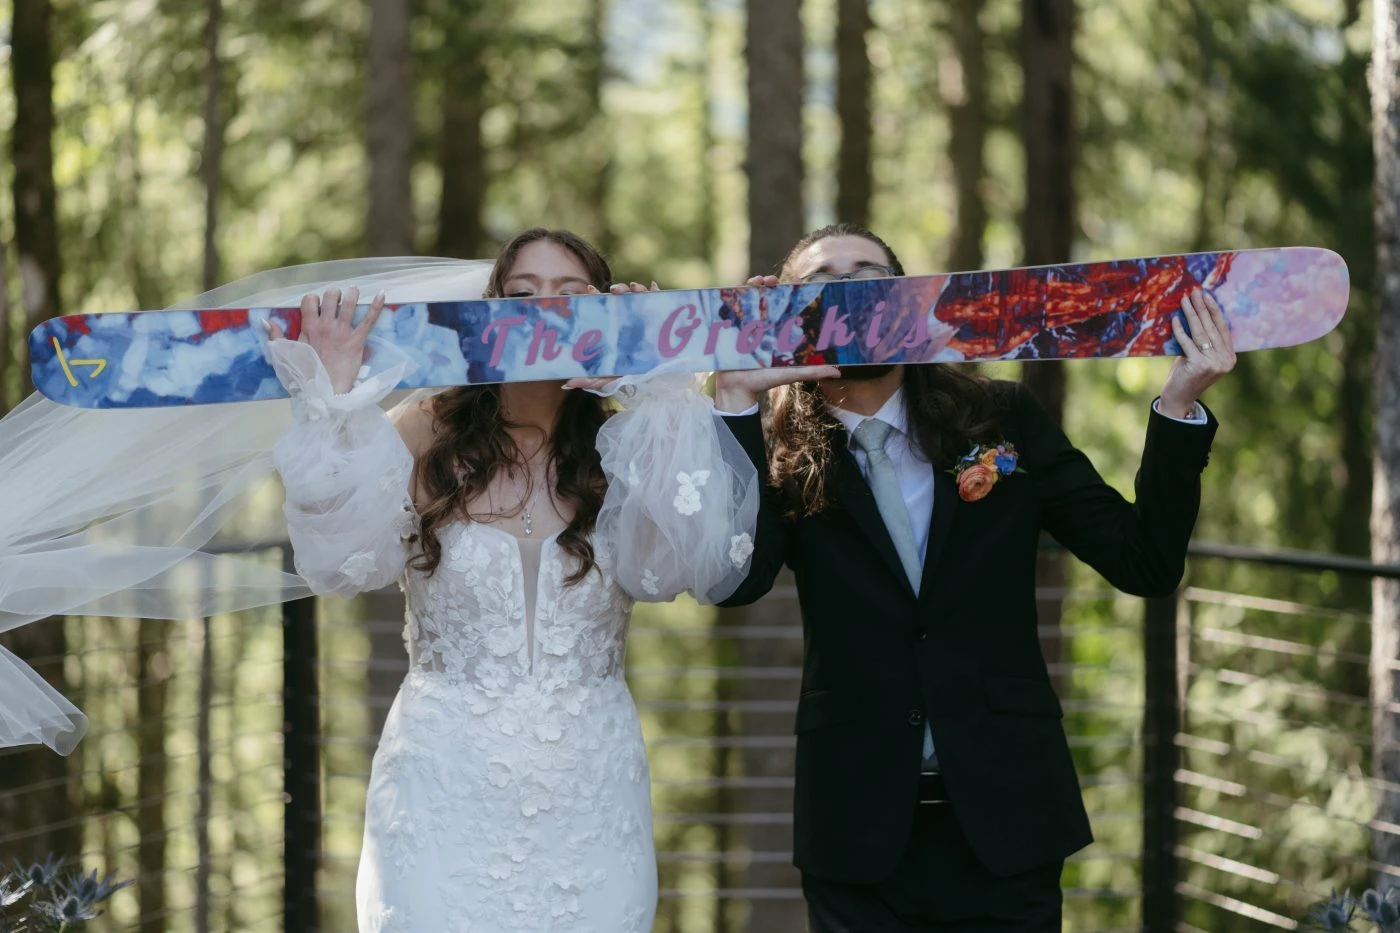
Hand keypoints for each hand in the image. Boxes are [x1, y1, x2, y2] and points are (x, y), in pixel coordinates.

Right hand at [268, 286, 386, 394]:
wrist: (325, 393)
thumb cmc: (305, 375)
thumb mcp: (286, 354)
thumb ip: (276, 336)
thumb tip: (265, 320)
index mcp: (309, 327)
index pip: (310, 300)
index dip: (314, 299)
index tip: (318, 306)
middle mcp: (326, 326)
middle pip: (330, 296)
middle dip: (334, 294)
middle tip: (337, 300)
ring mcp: (343, 332)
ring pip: (349, 303)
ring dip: (352, 294)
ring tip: (353, 291)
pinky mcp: (358, 341)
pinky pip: (369, 320)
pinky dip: (376, 305)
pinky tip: (382, 294)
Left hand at [562, 281, 660, 391]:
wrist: (659, 378)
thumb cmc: (631, 375)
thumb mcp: (611, 378)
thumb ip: (592, 380)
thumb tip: (566, 384)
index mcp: (615, 327)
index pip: (605, 307)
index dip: (597, 296)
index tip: (590, 290)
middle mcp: (630, 318)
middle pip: (623, 297)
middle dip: (619, 288)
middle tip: (614, 291)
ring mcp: (647, 315)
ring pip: (640, 295)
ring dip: (636, 288)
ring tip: (634, 288)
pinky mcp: (662, 316)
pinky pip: (659, 299)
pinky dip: (656, 291)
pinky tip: (653, 287)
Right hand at [714, 274, 833, 410]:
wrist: (738, 390)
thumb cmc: (764, 381)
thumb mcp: (790, 374)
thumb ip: (812, 372)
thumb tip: (838, 373)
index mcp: (778, 331)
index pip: (787, 305)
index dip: (792, 291)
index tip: (797, 281)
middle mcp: (763, 324)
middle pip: (768, 296)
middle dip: (771, 283)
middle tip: (772, 280)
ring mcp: (746, 324)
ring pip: (750, 297)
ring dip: (754, 284)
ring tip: (757, 281)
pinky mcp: (730, 327)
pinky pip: (732, 306)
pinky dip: (734, 293)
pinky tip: (739, 286)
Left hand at [1159, 288, 1235, 418]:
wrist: (1179, 399)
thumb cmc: (1187, 374)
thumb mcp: (1199, 356)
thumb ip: (1202, 340)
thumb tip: (1195, 313)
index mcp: (1229, 357)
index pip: (1223, 328)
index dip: (1215, 311)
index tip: (1207, 296)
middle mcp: (1225, 360)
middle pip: (1212, 328)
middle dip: (1202, 308)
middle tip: (1194, 292)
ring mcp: (1214, 364)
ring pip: (1201, 333)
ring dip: (1191, 314)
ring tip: (1185, 300)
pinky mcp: (1199, 366)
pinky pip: (1188, 343)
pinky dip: (1180, 330)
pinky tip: (1175, 320)